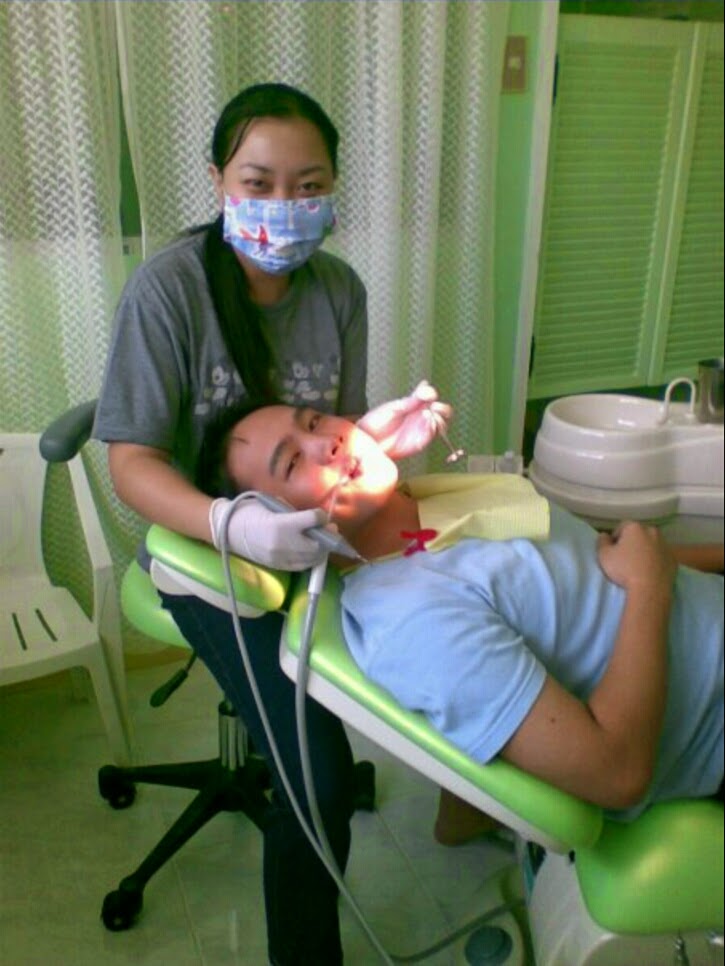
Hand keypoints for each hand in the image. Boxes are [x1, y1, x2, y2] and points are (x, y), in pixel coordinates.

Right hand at [209, 497, 327, 570]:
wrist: (227, 531)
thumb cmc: (249, 512)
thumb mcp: (272, 504)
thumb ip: (293, 512)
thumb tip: (311, 518)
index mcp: (282, 524)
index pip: (312, 520)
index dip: (320, 517)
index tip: (320, 515)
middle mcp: (284, 543)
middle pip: (318, 544)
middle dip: (327, 536)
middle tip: (330, 529)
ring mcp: (282, 557)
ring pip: (313, 558)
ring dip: (322, 550)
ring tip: (324, 541)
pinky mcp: (279, 566)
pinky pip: (302, 566)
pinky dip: (311, 559)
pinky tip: (312, 551)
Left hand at [356, 380, 452, 459]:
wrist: (369, 441)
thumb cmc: (376, 422)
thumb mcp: (393, 408)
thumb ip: (411, 400)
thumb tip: (425, 385)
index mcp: (413, 404)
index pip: (429, 396)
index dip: (431, 393)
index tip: (427, 394)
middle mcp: (419, 415)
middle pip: (441, 410)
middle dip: (442, 408)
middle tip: (435, 407)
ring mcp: (420, 428)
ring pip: (440, 423)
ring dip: (438, 418)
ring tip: (429, 415)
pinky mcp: (420, 442)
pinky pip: (432, 435)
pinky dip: (433, 428)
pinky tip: (427, 424)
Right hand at [597, 521, 676, 592]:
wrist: (650, 589)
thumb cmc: (624, 569)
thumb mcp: (604, 555)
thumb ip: (602, 541)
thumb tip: (604, 535)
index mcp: (635, 527)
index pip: (621, 527)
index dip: (615, 539)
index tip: (613, 552)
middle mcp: (652, 531)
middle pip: (638, 534)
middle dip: (631, 543)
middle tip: (625, 559)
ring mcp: (665, 545)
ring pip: (651, 544)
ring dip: (645, 551)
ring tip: (638, 566)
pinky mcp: (673, 559)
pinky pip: (661, 556)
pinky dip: (655, 560)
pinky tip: (649, 572)